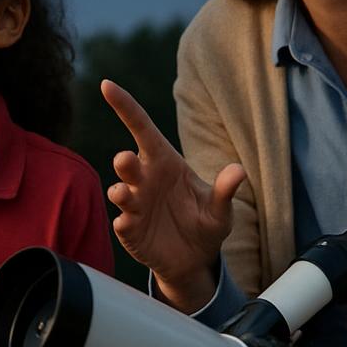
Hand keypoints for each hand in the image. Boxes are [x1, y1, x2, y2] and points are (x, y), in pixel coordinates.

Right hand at [99, 79, 245, 309]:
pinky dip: (124, 222)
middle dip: (125, 161)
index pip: (142, 128)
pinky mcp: (130, 230)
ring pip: (120, 191)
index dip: (125, 107)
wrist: (195, 261)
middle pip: (128, 162)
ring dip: (121, 192)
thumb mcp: (220, 210)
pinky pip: (123, 222)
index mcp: (165, 163)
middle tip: (126, 159)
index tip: (107, 85)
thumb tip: (239, 171)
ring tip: (125, 195)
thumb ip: (226, 191)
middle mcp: (145, 180)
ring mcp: (135, 205)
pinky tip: (128, 223)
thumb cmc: (206, 225)